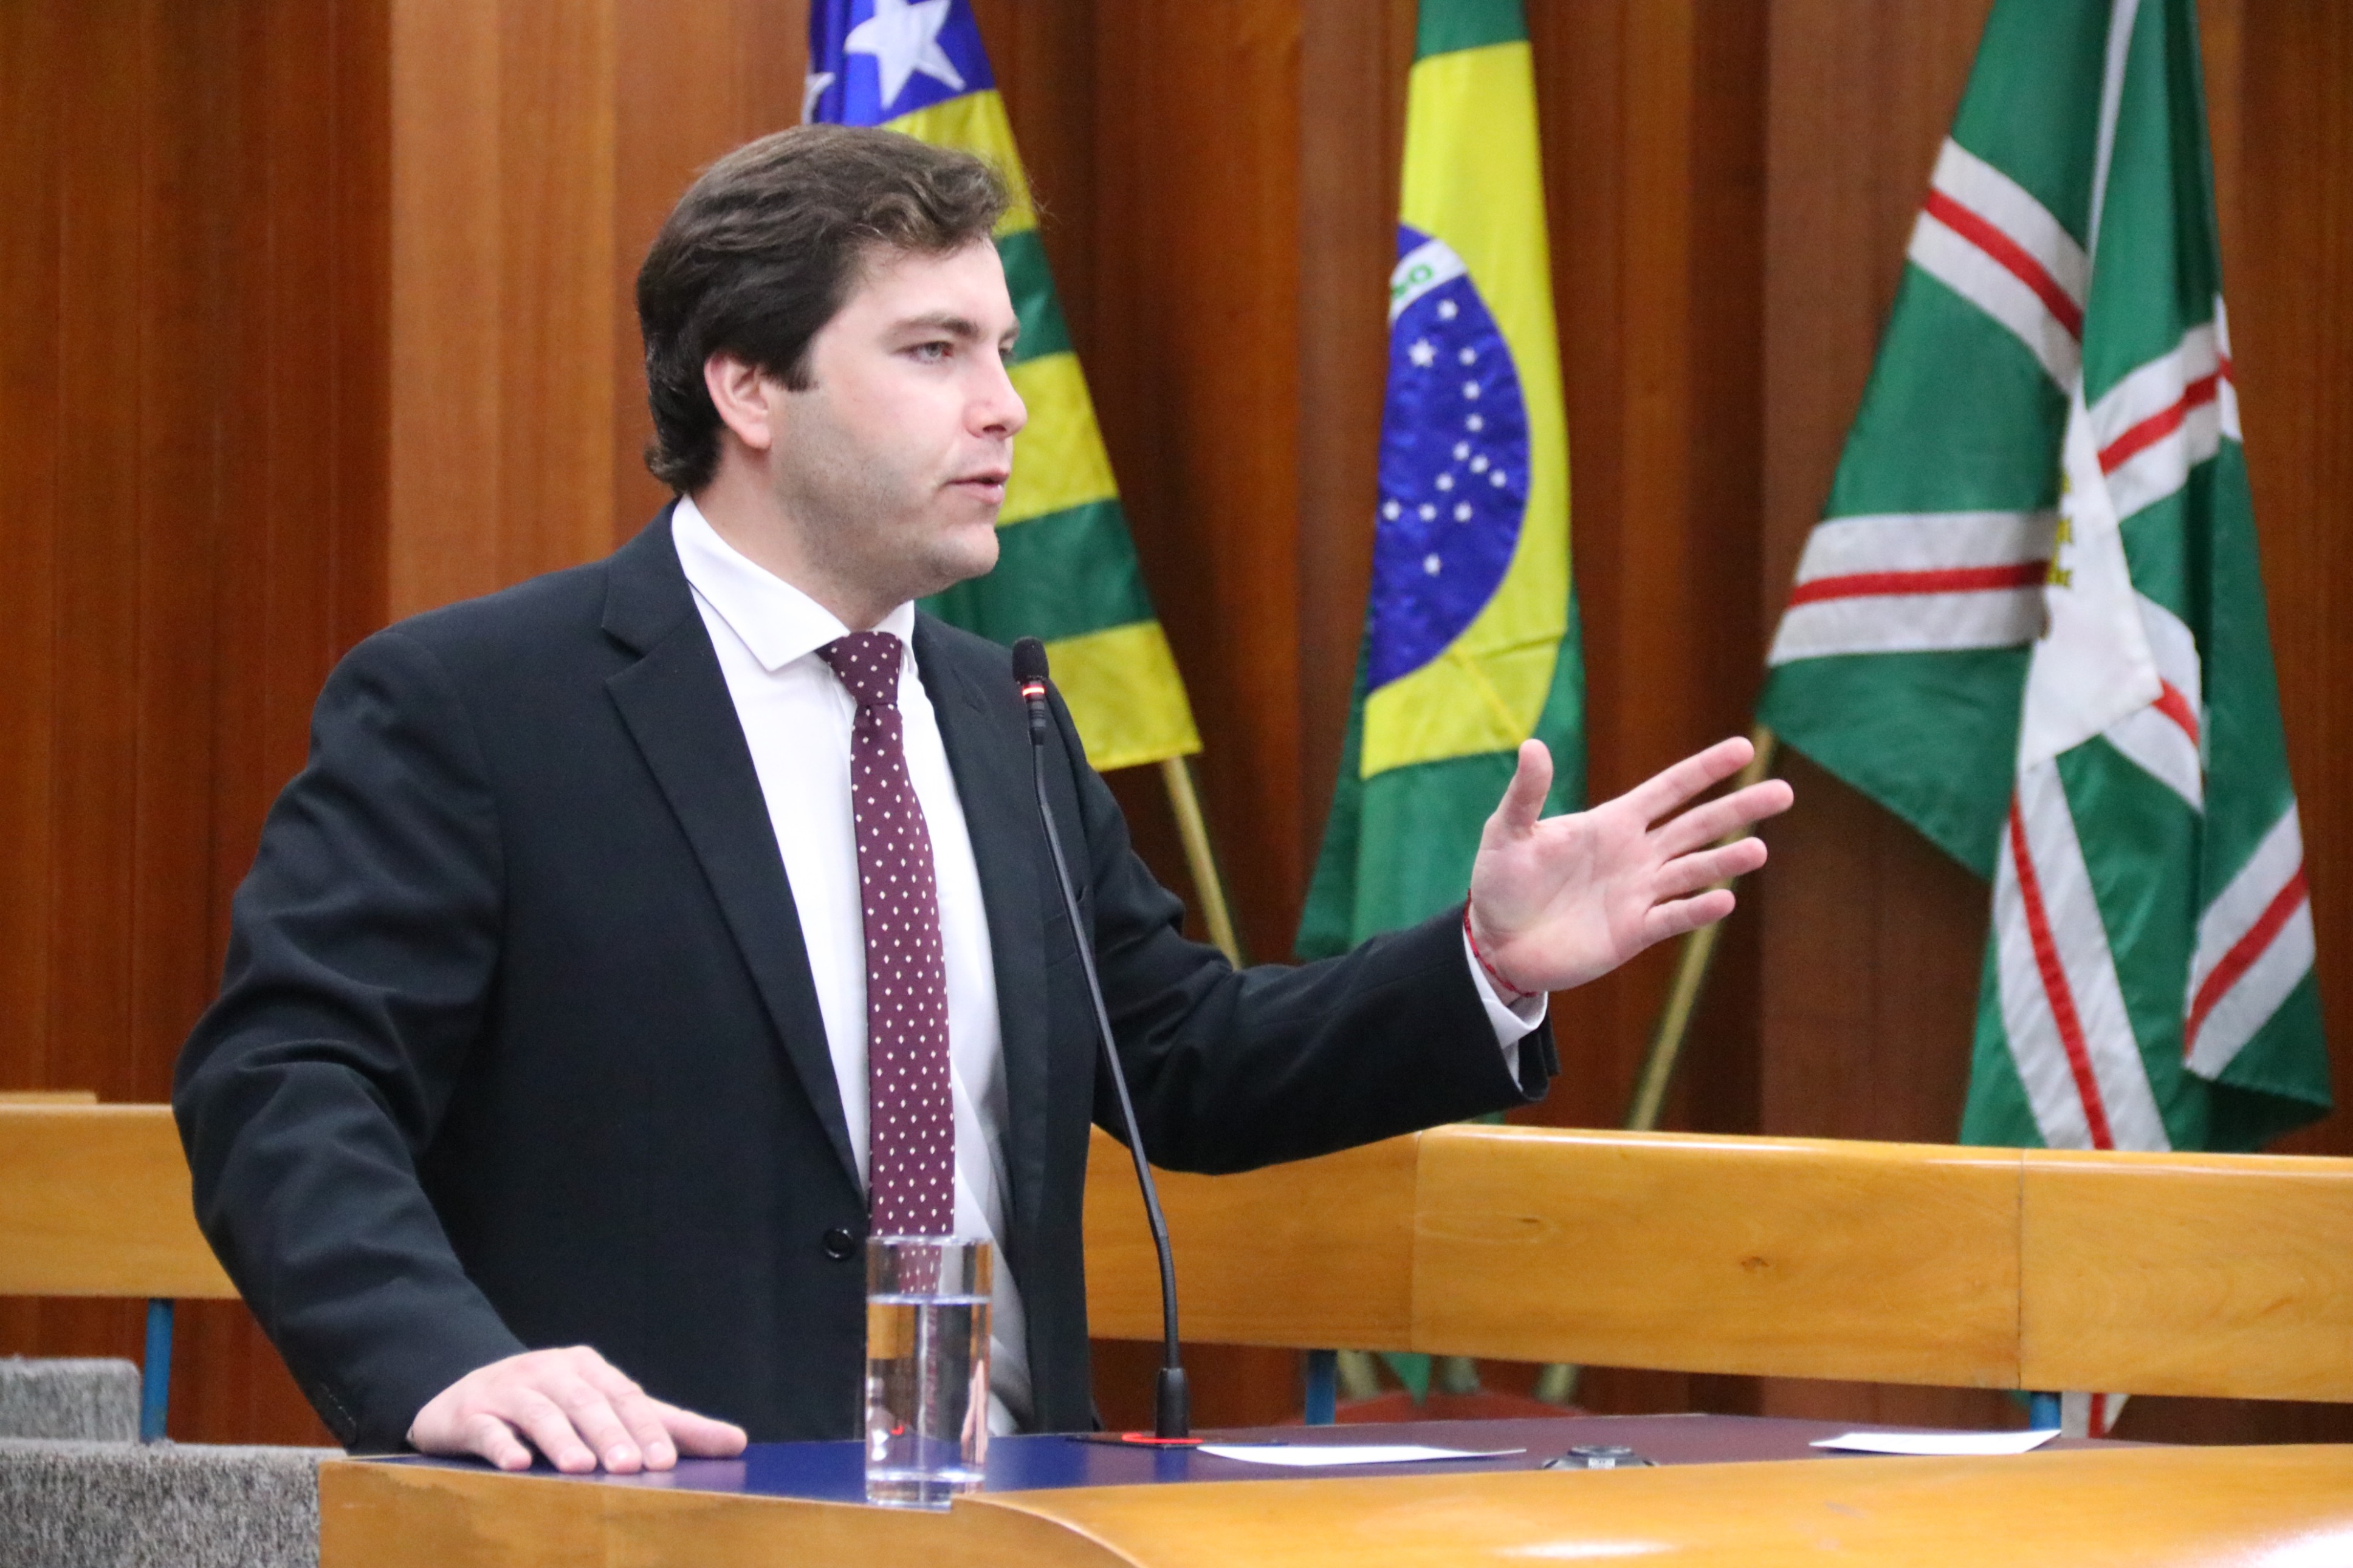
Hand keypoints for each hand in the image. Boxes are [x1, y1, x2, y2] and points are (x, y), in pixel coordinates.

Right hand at [407, 1346, 748, 1473]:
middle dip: (610, 1434)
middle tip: (630, 1468)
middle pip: (587, 1402)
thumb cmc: (550, 1404)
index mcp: (589, 1368)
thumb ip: (669, 1426)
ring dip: (562, 1439)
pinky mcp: (471, 1413)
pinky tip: (518, 1466)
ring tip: (581, 1468)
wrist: (463, 1396)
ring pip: (540, 1412)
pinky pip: (488, 1429)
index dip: (646, 1428)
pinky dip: (503, 1445)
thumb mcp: (609, 1408)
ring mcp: (509, 1389)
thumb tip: (737, 1441)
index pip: (626, 1397)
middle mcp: (551, 1371)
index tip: (666, 1461)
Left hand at [1467, 735, 1793, 994]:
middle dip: (1739, 808)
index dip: (1704, 769)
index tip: (1744, 748)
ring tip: (1759, 850)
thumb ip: (1527, 793)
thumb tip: (1533, 745)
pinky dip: (1697, 909)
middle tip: (1784, 791)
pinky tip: (1723, 899)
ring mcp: (1639, 893)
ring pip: (1693, 871)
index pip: (1668, 789)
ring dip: (1725, 861)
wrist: (1498, 943)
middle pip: (1697, 826)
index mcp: (1612, 823)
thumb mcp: (1508, 832)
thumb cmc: (1502, 882)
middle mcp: (1636, 854)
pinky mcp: (1634, 932)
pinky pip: (1673, 917)